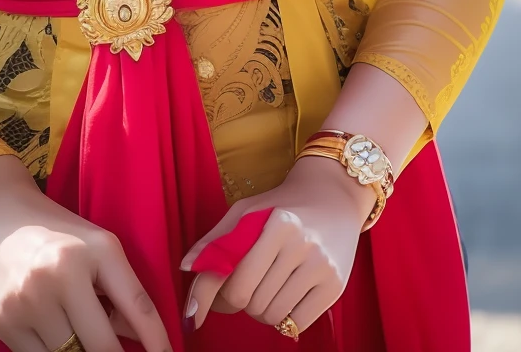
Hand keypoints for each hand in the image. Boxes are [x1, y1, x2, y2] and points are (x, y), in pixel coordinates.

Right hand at [0, 155, 172, 351]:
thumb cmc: (52, 230)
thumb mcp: (94, 246)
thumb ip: (119, 290)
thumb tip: (138, 342)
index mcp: (92, 250)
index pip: (136, 307)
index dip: (158, 341)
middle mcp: (60, 276)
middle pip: (103, 347)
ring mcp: (28, 303)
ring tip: (84, 337)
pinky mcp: (2, 323)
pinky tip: (58, 337)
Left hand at [180, 156, 371, 334]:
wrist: (334, 198)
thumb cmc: (282, 205)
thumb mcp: (246, 211)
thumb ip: (215, 240)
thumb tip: (185, 267)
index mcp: (275, 223)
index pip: (234, 281)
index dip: (212, 299)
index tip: (197, 313)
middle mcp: (300, 243)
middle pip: (251, 302)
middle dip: (240, 301)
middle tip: (243, 288)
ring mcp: (321, 266)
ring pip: (272, 315)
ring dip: (262, 310)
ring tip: (266, 288)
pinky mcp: (335, 285)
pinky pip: (297, 323)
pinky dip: (285, 319)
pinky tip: (287, 296)